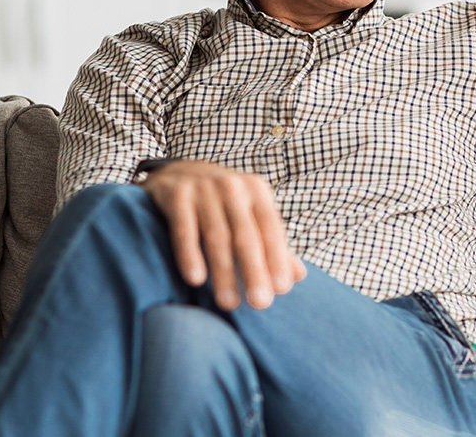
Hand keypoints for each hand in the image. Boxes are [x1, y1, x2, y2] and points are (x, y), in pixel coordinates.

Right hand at [141, 160, 306, 309]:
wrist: (178, 171)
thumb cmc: (222, 203)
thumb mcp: (250, 215)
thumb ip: (272, 244)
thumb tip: (299, 276)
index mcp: (256, 190)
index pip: (271, 228)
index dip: (278, 258)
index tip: (282, 289)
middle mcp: (232, 186)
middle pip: (246, 235)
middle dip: (254, 271)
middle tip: (260, 304)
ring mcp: (203, 189)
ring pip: (216, 236)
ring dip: (224, 272)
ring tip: (228, 303)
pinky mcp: (176, 195)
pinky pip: (184, 230)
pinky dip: (190, 254)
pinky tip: (196, 279)